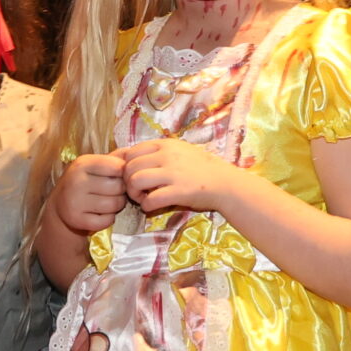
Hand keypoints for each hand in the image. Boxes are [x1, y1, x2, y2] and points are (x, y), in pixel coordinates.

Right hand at [54, 153, 128, 233]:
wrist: (60, 204)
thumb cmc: (85, 181)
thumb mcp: (95, 164)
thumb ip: (116, 157)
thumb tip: (135, 153)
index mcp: (82, 164)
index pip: (117, 166)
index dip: (124, 173)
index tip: (119, 177)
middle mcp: (76, 181)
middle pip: (118, 187)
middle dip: (122, 191)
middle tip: (115, 192)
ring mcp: (75, 201)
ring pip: (114, 204)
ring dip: (117, 205)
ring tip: (109, 202)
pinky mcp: (76, 219)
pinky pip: (107, 221)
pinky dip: (109, 219)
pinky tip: (102, 214)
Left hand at [118, 137, 242, 213]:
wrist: (225, 183)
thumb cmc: (200, 168)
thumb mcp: (179, 151)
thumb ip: (157, 152)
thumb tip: (128, 157)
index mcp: (165, 144)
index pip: (131, 151)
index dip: (125, 166)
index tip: (132, 177)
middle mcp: (167, 155)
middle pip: (130, 167)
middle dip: (127, 182)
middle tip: (137, 191)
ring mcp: (173, 173)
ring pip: (135, 181)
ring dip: (134, 193)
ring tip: (142, 198)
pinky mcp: (179, 192)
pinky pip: (151, 199)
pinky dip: (146, 206)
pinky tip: (152, 207)